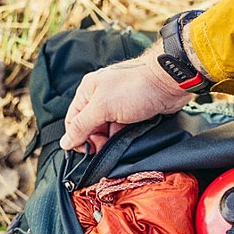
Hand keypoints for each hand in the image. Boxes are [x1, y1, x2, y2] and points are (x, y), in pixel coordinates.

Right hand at [59, 42, 193, 151]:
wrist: (168, 82)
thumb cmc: (135, 88)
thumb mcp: (103, 107)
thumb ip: (82, 125)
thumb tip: (65, 142)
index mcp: (88, 91)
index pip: (73, 120)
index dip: (78, 138)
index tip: (89, 150)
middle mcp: (101, 97)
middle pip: (90, 127)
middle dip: (96, 140)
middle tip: (106, 148)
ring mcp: (117, 105)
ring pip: (107, 130)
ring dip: (111, 140)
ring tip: (121, 140)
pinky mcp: (133, 112)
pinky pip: (122, 129)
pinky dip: (123, 136)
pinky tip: (129, 138)